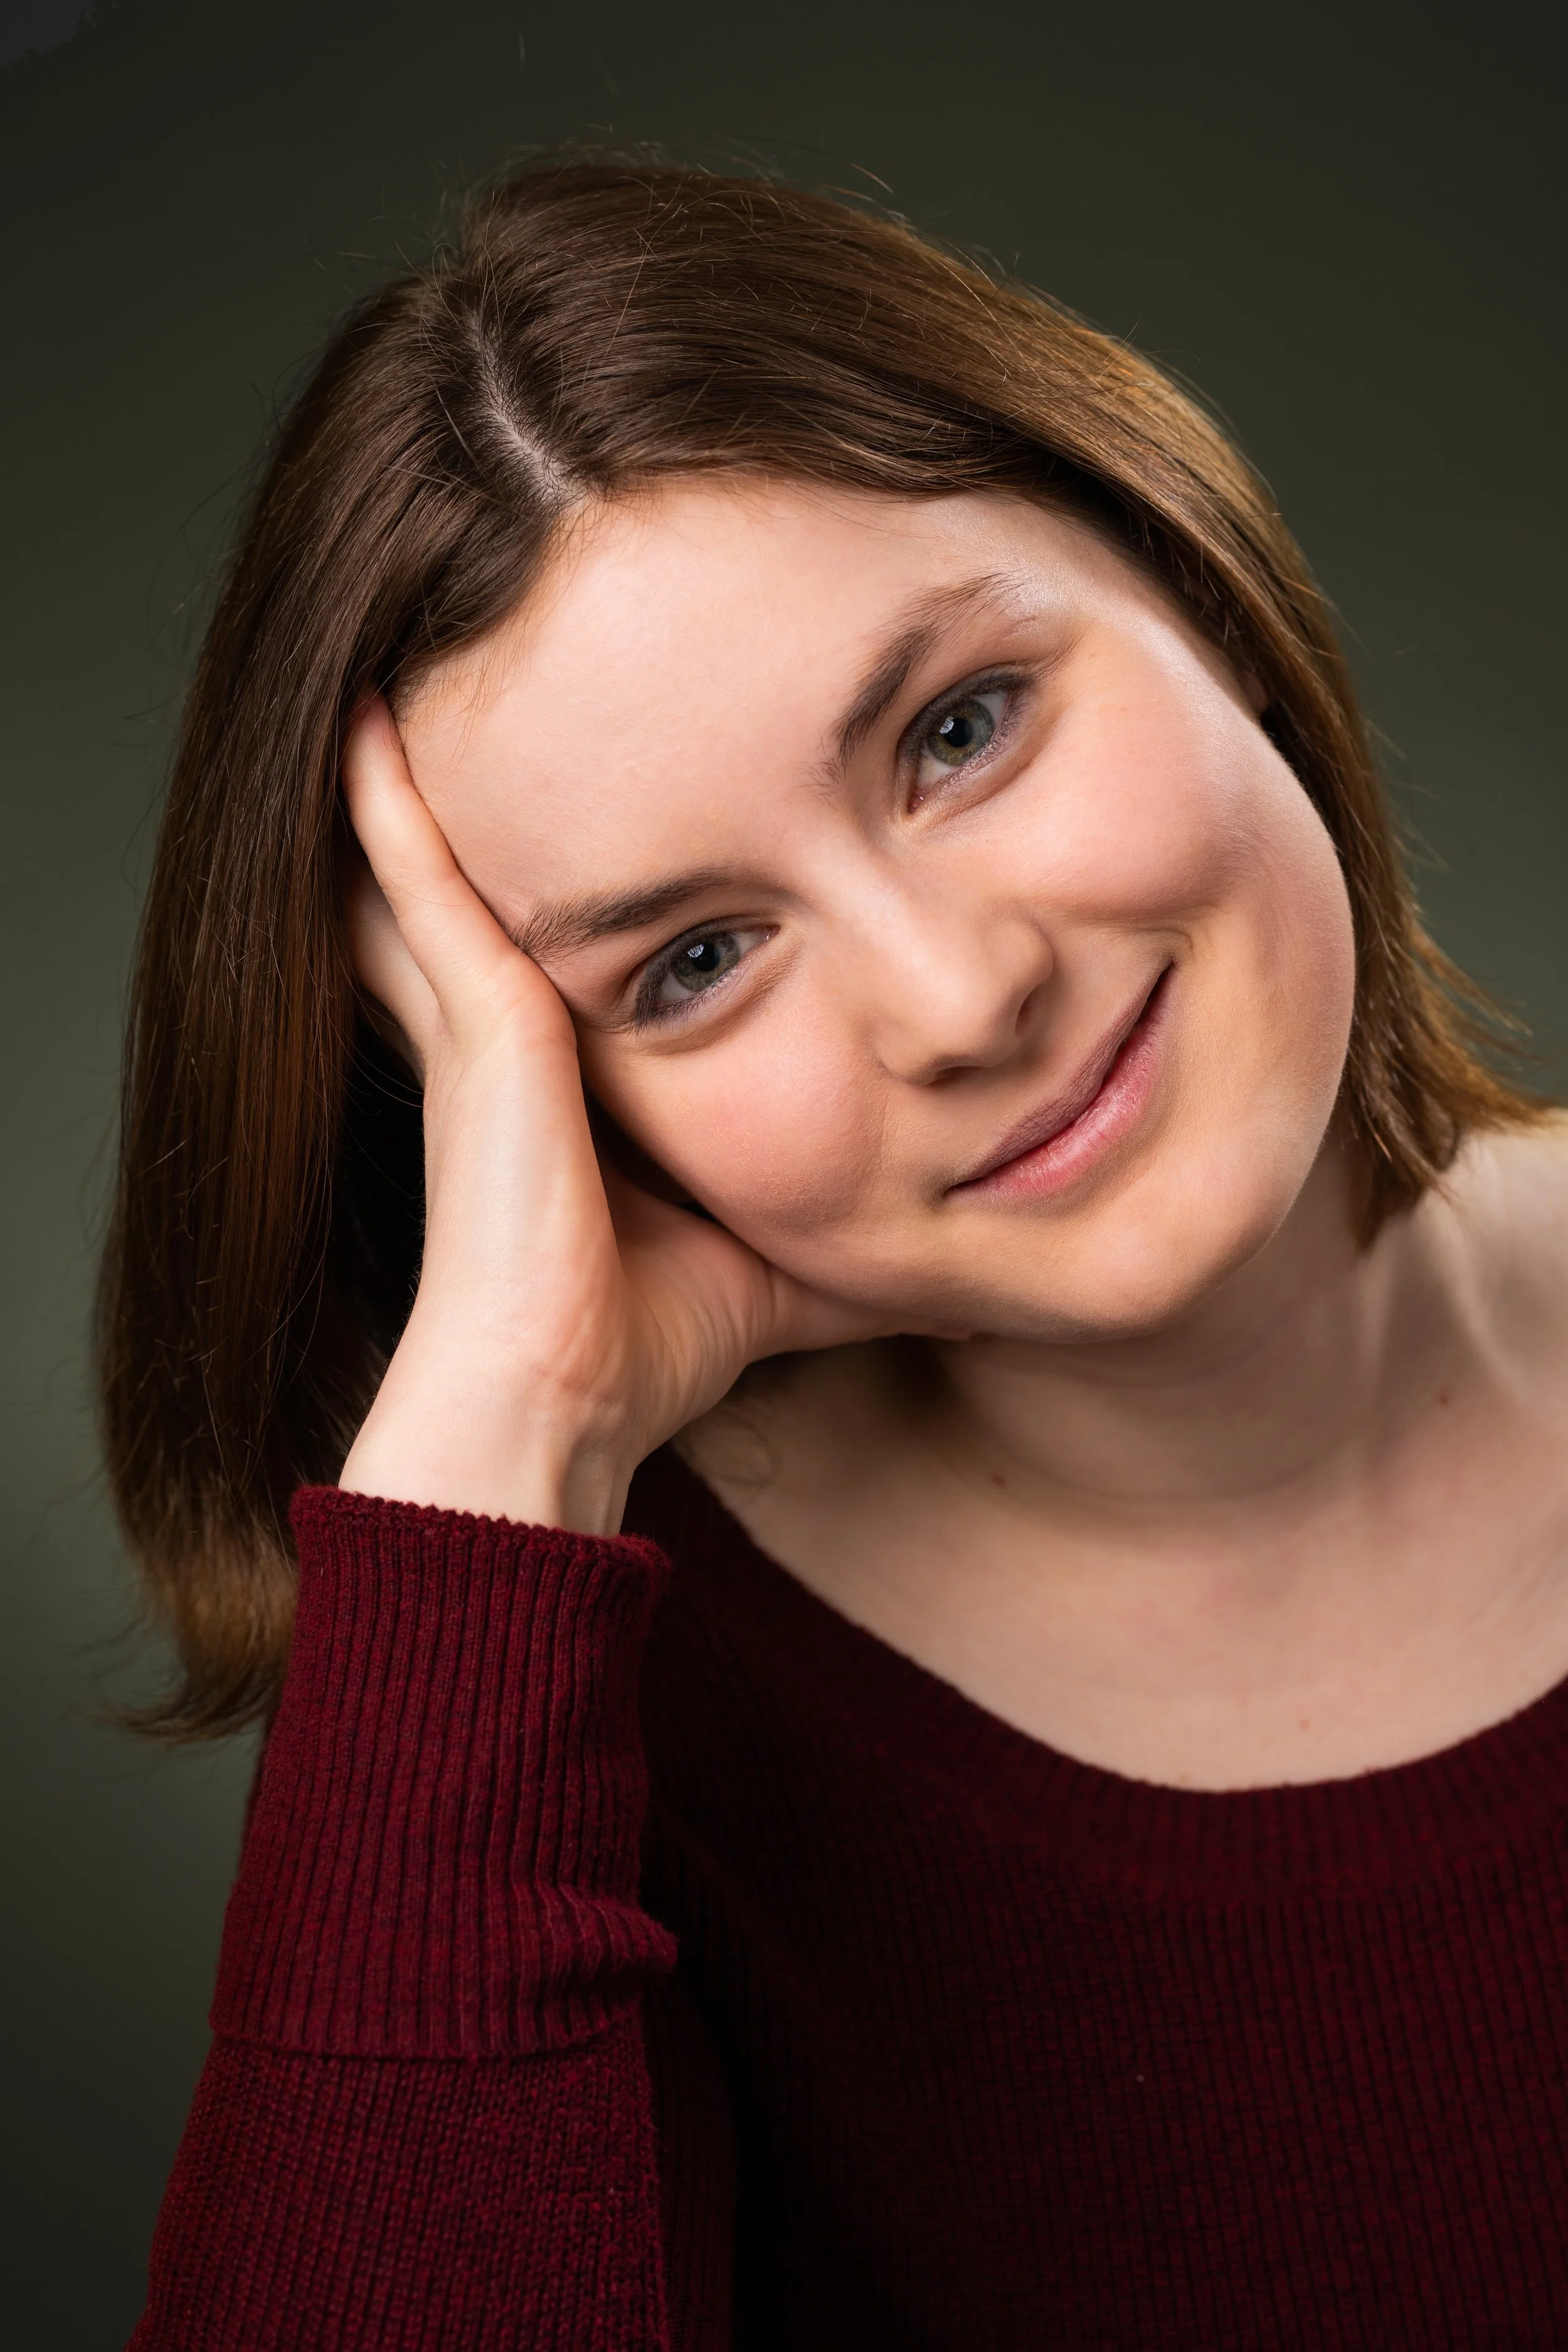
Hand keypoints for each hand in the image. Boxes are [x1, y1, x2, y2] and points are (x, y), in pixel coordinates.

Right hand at [337, 699, 884, 1533]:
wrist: (559, 1395)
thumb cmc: (654, 1337)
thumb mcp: (781, 1244)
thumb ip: (862, 1236)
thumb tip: (985, 1290)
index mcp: (560, 1069)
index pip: (571, 928)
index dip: (589, 852)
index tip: (631, 772)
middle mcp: (502, 1026)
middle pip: (504, 868)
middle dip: (512, 773)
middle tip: (510, 655)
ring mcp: (472, 1014)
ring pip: (447, 852)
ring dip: (446, 760)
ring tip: (443, 633)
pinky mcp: (470, 1015)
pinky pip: (418, 876)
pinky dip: (391, 795)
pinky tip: (375, 709)